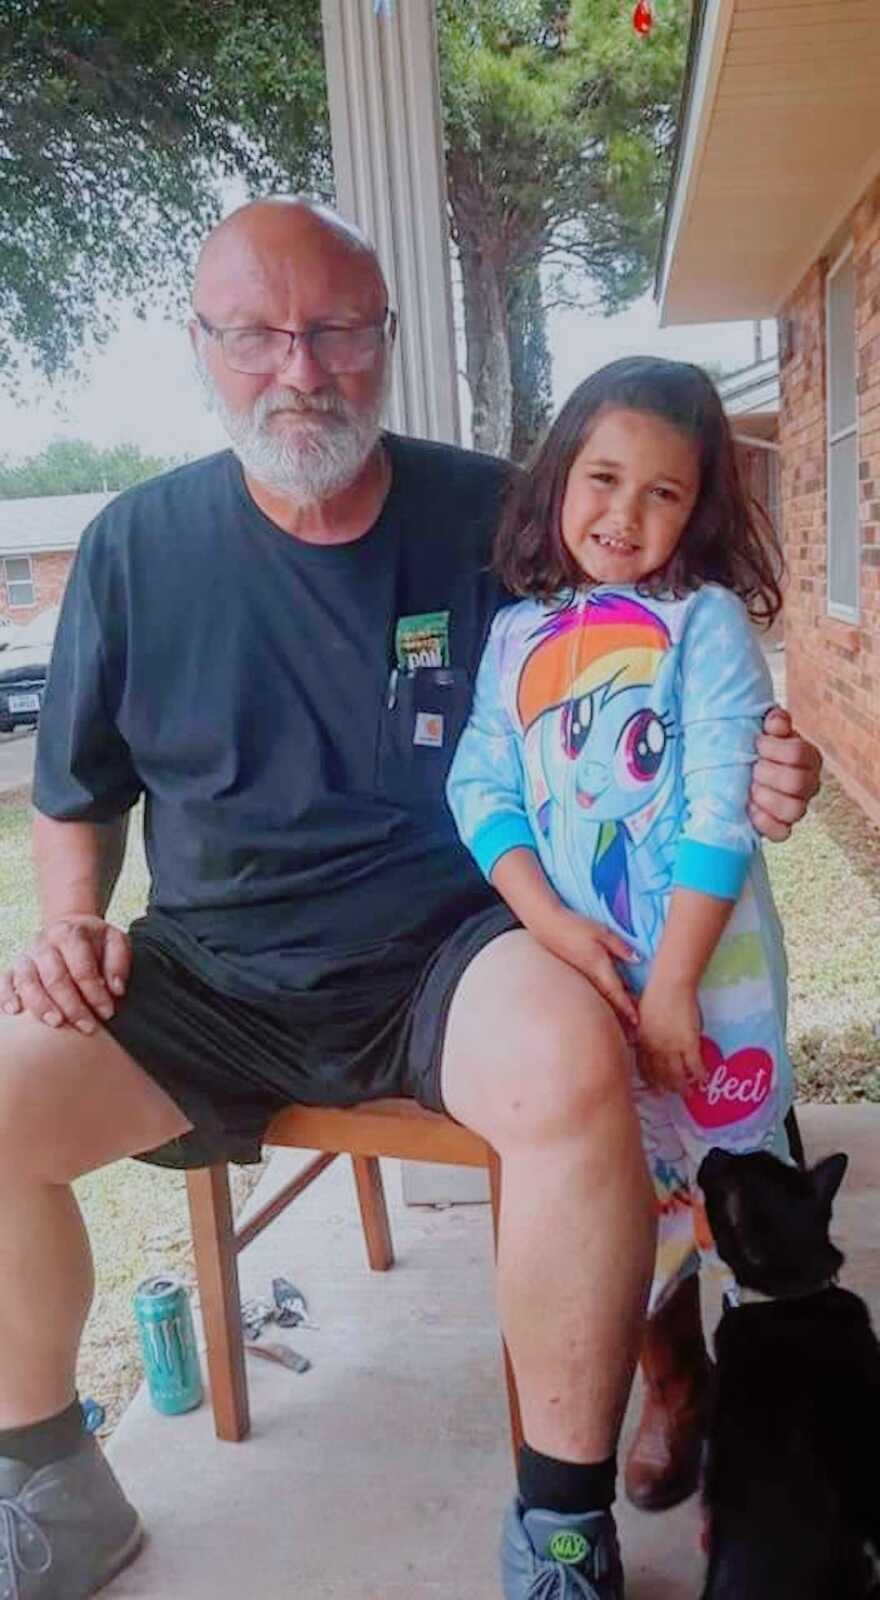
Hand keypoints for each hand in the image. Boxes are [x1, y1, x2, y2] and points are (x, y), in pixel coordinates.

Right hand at [0, 915, 130, 1033]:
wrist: (69, 928)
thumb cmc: (95, 941)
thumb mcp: (116, 941)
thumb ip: (119, 962)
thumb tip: (116, 989)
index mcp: (70, 934)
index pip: (82, 968)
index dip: (95, 993)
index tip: (108, 1012)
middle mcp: (44, 943)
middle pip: (55, 978)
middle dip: (72, 1006)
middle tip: (88, 1027)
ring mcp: (27, 956)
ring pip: (28, 981)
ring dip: (41, 1005)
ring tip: (56, 1023)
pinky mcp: (14, 968)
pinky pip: (4, 981)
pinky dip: (6, 996)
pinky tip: (15, 1011)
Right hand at [541, 907, 639, 1029]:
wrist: (546, 925)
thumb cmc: (575, 926)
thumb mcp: (602, 932)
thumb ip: (620, 947)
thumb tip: (638, 959)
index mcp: (599, 967)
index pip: (616, 993)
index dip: (627, 1008)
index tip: (637, 1021)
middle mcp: (590, 976)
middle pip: (609, 1001)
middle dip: (622, 1015)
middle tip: (635, 1030)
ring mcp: (581, 977)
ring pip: (601, 998)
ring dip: (613, 1009)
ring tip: (625, 1021)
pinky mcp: (575, 973)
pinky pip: (593, 991)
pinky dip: (604, 999)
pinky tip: (609, 1000)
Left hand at [638, 980, 704, 1093]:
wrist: (670, 984)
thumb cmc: (655, 993)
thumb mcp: (641, 1014)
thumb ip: (641, 1029)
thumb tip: (639, 1035)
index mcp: (642, 1040)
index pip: (643, 1066)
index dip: (648, 1079)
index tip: (652, 1087)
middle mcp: (654, 1048)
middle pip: (659, 1074)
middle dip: (664, 1087)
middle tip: (668, 1095)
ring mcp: (671, 1047)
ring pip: (676, 1074)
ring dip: (682, 1086)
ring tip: (688, 1094)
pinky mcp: (688, 1042)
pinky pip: (694, 1065)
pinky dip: (699, 1074)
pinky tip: (703, 1079)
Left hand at [749, 707, 820, 841]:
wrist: (738, 771)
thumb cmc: (755, 749)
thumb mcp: (763, 730)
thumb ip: (773, 722)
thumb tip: (776, 721)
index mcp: (808, 757)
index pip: (799, 753)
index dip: (774, 749)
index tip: (757, 744)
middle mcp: (809, 783)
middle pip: (798, 782)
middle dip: (768, 774)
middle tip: (752, 769)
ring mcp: (798, 807)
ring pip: (794, 810)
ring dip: (766, 798)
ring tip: (750, 789)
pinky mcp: (782, 827)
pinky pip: (782, 833)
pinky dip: (764, 822)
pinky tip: (749, 809)